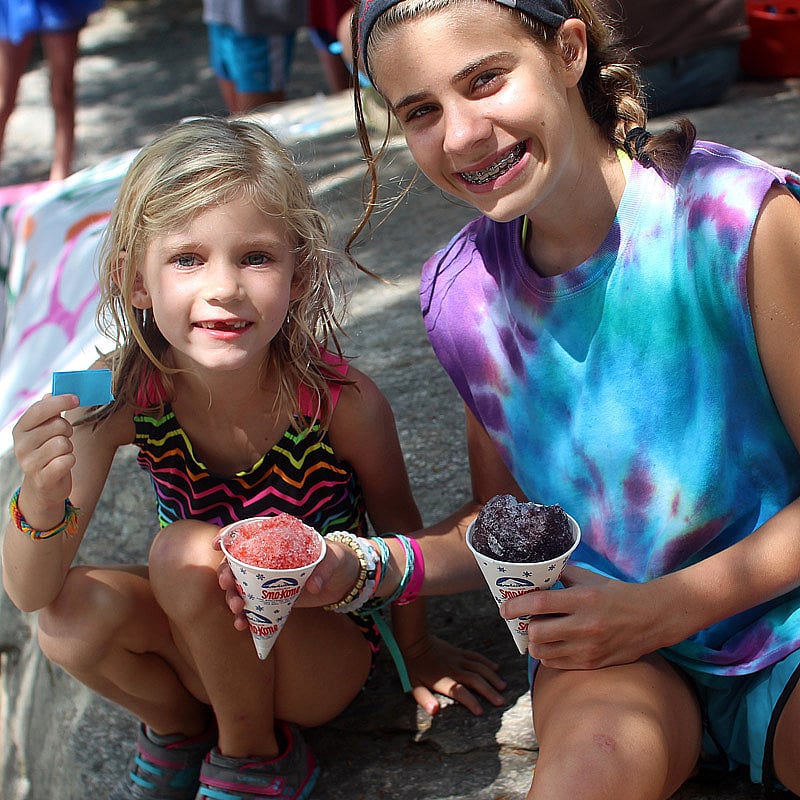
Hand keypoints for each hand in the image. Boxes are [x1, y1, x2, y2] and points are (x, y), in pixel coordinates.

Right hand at [13, 393, 79, 517]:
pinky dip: (70, 461)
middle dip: (67, 431)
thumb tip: (50, 394)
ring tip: (61, 454)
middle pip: (57, 425)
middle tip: (64, 438)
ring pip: (64, 443)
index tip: (76, 398)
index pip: (39, 409)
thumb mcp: (46, 431)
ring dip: (69, 448)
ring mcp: (29, 463)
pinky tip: (63, 465)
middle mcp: (21, 445)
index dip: (60, 401)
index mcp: (21, 429)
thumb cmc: (48, 453)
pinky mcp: (42, 478)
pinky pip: (67, 460)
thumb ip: (49, 413)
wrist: (44, 486)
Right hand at [214, 535, 362, 628]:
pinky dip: (245, 617)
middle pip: (236, 563)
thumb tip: (313, 586)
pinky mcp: (271, 598)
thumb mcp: (333, 559)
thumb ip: (324, 569)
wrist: (343, 580)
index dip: (229, 536)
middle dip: (226, 573)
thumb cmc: (336, 559)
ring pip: (239, 587)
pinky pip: (252, 607)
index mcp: (277, 539)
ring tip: (237, 609)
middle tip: (228, 584)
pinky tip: (242, 625)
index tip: (216, 545)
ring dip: (232, 597)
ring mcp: (267, 579)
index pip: (247, 533)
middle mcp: (266, 558)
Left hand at [401, 634, 506, 715]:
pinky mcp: (459, 652)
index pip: (460, 692)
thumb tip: (434, 711)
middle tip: (501, 702)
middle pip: (475, 680)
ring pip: (479, 668)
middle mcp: (454, 669)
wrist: (413, 640)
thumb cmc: (412, 666)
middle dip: (489, 691)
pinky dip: (486, 662)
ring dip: (492, 677)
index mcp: (443, 680)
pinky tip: (496, 668)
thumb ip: (424, 699)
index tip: (481, 712)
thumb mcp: (413, 685)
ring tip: (503, 687)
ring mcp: (458, 659)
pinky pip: (476, 657)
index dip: (470, 702)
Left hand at [499, 566, 669, 669]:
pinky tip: (553, 645)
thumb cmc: (616, 594)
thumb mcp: (589, 578)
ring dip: (535, 643)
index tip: (503, 609)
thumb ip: (561, 574)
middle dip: (527, 627)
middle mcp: (584, 625)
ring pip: (543, 653)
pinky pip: (556, 665)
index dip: (515, 606)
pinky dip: (548, 656)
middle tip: (526, 621)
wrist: (651, 618)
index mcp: (582, 599)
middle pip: (537, 633)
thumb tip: (534, 574)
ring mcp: (588, 647)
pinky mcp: (593, 663)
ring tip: (540, 633)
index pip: (538, 603)